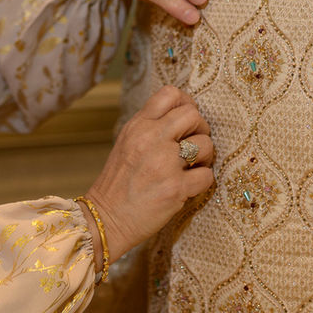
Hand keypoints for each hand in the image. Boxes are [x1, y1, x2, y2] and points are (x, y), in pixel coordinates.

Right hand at [83, 85, 214, 260]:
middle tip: (194, 145)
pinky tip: (190, 186)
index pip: (170, 93)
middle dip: (201, 129)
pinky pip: (207, 175)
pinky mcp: (175, 189)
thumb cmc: (118, 182)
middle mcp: (151, 139)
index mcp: (138, 125)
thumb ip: (150, 127)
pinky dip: (203, 182)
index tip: (185, 121)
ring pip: (206, 144)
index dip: (186, 103)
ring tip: (193, 167)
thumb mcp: (127, 142)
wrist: (105, 218)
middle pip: (193, 114)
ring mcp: (164, 163)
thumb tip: (182, 117)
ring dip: (206, 157)